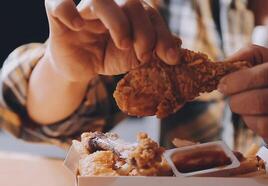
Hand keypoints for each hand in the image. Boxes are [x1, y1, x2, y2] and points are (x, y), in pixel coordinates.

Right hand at [44, 0, 179, 82]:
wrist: (81, 68)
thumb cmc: (108, 56)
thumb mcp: (135, 56)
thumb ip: (154, 48)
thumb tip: (180, 45)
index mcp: (128, 11)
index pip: (150, 13)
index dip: (162, 34)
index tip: (171, 58)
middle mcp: (108, 5)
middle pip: (130, 3)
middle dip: (143, 31)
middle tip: (144, 54)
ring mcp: (84, 9)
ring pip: (100, 1)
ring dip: (117, 22)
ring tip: (123, 45)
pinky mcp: (59, 17)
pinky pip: (58, 4)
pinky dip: (67, 10)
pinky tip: (78, 25)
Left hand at [218, 45, 267, 151]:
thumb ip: (258, 56)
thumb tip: (225, 63)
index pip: (262, 76)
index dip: (235, 82)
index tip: (222, 85)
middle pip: (260, 102)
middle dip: (236, 102)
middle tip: (233, 99)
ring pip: (264, 125)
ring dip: (246, 118)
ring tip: (247, 110)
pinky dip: (260, 130)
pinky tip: (264, 120)